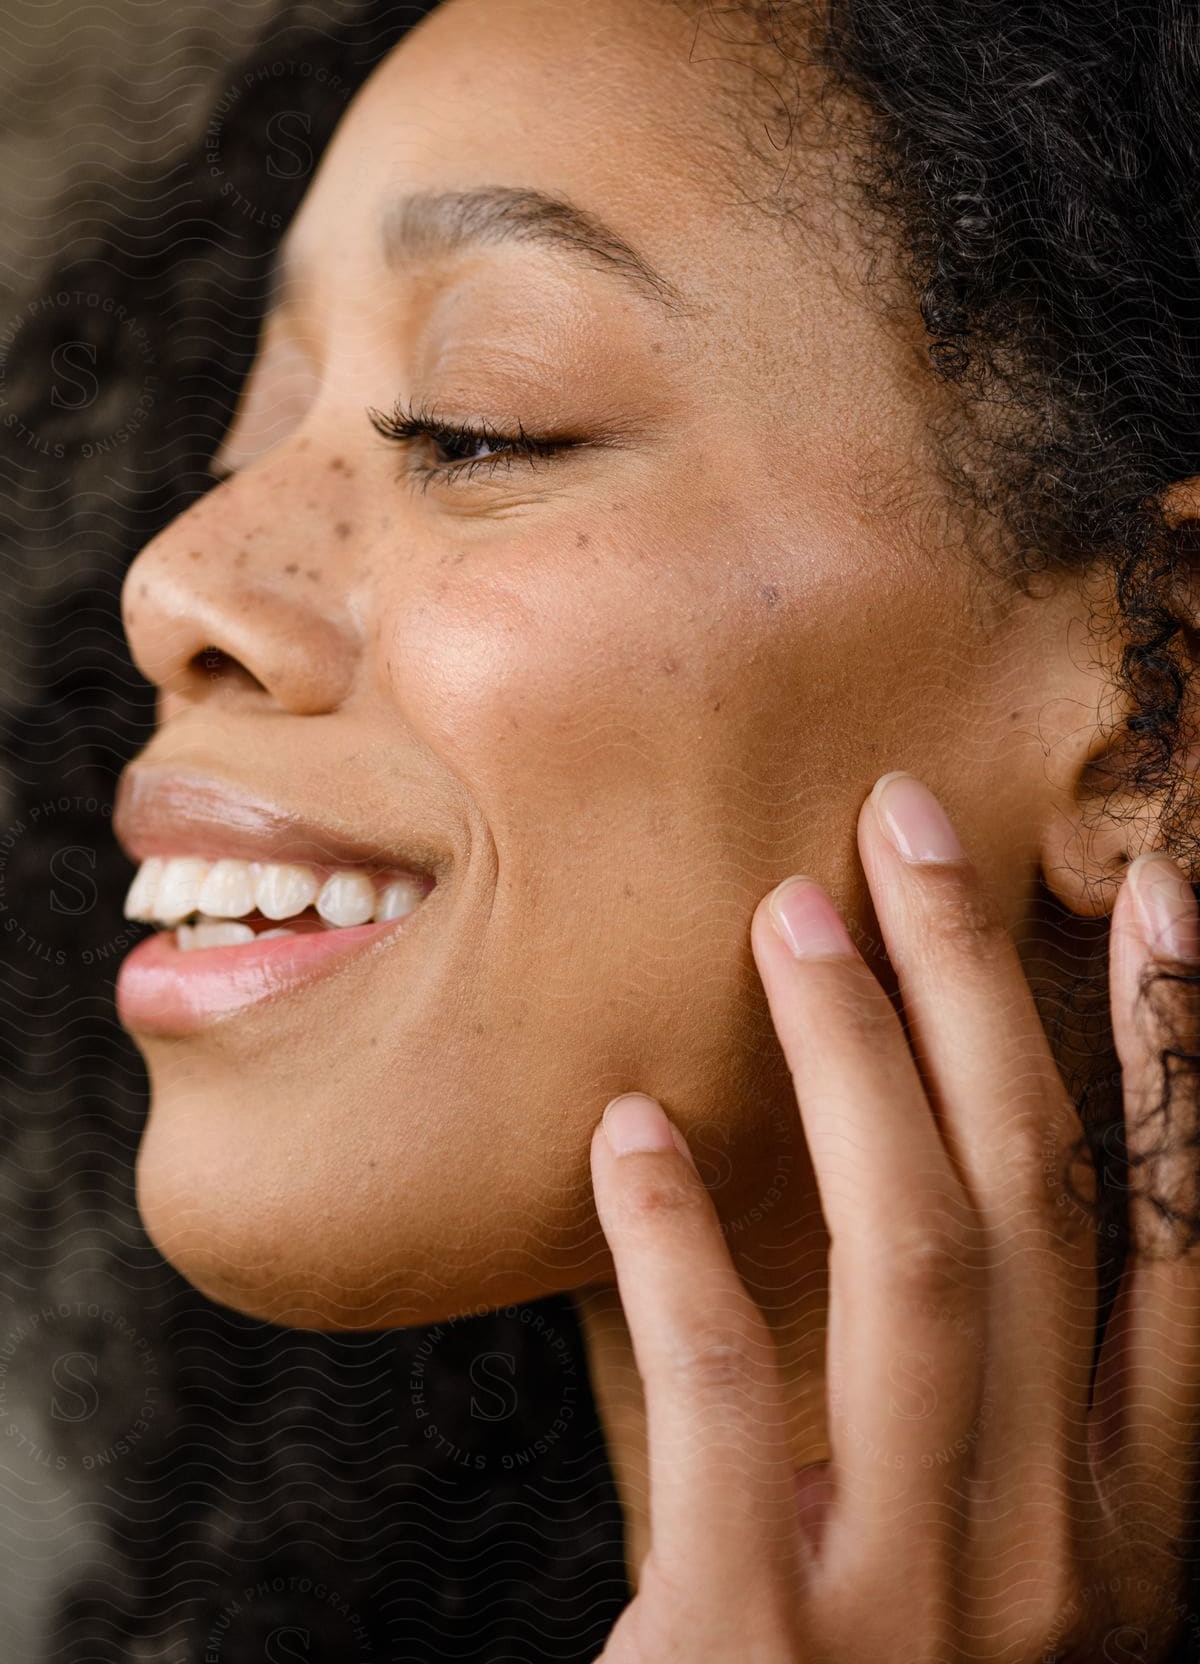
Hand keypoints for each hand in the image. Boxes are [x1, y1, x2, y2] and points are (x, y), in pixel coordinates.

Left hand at [589, 771, 1199, 1661]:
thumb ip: (1001, 1397)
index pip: (1175, 1236)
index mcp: (1134, 1516)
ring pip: (918, 1256)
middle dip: (983, 988)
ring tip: (789, 917)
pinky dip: (681, 1243)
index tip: (1149, 893)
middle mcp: (1063, 1547)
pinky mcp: (757, 1642)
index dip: (1176, 1058)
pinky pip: (731, 1392)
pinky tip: (632, 1128)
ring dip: (854, 1058)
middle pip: (1039, 1198)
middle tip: (910, 826)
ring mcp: (922, 1599)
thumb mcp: (992, 1549)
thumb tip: (955, 1149)